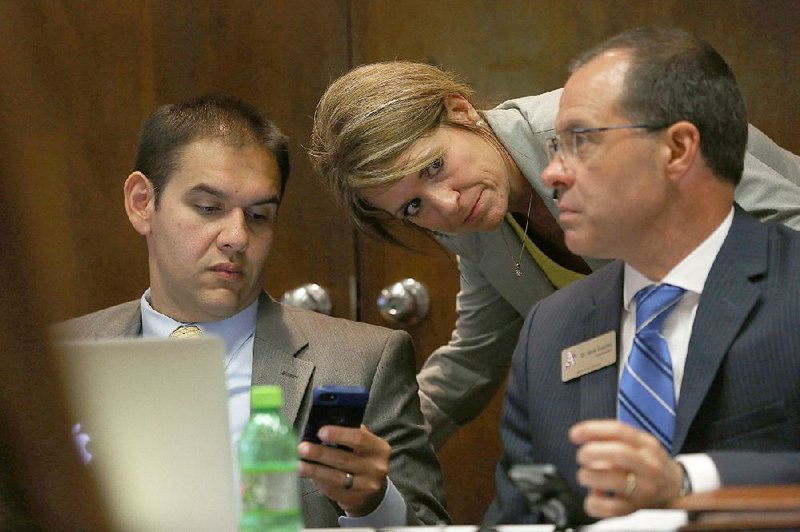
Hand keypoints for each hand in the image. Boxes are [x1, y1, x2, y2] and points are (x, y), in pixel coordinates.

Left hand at [297, 424, 389, 515]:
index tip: (320, 432)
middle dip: (320, 453)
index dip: (338, 434)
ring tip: (299, 464)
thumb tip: (322, 424)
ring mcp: (366, 486)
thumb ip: (349, 433)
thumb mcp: (365, 444)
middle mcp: (376, 467)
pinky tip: (308, 474)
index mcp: (378, 448)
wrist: (374, 490)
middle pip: (344, 459)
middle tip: (302, 448)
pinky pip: (333, 490)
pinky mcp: (355, 500)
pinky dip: (318, 481)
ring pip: (336, 477)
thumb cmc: (363, 458)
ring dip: (315, 470)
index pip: (358, 438)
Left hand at [569, 419, 683, 517]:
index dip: (593, 430)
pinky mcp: (635, 508)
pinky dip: (594, 503)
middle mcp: (648, 465)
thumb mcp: (637, 442)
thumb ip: (611, 438)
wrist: (674, 488)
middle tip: (581, 456)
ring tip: (585, 475)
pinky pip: (612, 508)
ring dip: (590, 476)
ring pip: (616, 481)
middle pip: (620, 454)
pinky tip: (592, 497)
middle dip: (592, 452)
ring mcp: (643, 488)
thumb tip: (581, 436)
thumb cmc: (648, 462)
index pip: (619, 432)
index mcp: (646, 445)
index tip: (574, 434)